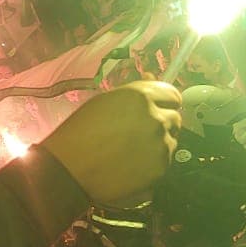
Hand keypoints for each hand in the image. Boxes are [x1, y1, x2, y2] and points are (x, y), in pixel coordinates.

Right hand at [41, 81, 180, 206]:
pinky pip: (165, 161)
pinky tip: (132, 163)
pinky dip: (153, 161)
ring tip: (132, 150)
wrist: (69, 168)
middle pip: (175, 118)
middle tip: (139, 132)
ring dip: (158, 143)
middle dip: (161, 123)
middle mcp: (156, 117)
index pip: (172, 95)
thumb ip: (133, 92)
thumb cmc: (80, 132)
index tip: (156, 108)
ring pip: (171, 140)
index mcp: (141, 96)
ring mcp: (161, 144)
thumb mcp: (104, 102)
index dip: (164, 102)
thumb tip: (151, 78)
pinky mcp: (160, 168)